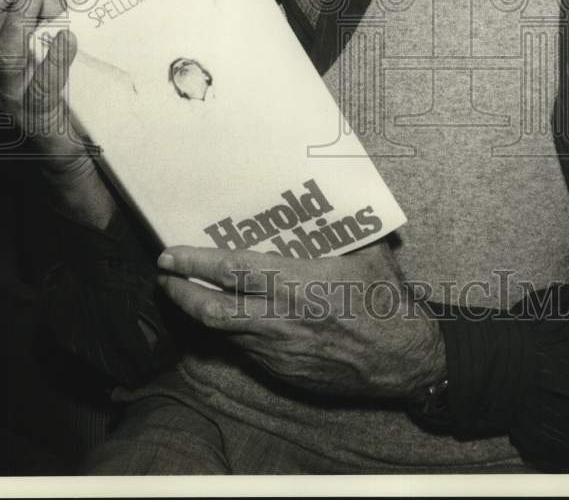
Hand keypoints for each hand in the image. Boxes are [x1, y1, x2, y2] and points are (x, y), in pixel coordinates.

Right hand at [0, 0, 87, 170]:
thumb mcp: (46, 48)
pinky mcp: (36, 117)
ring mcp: (12, 96)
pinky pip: (40, 89)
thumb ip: (44, 19)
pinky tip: (66, 39)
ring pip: (4, 56)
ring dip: (20, 20)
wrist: (62, 150)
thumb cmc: (54, 93)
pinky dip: (52, 61)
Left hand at [157, 241, 446, 399]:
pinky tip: (228, 322)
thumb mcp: (367, 252)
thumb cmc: (385, 300)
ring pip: (224, 334)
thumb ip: (341, 228)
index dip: (193, 263)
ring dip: (200, 314)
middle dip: (180, 293)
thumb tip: (333, 196)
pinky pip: (246, 351)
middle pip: (210, 310)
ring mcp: (278, 350)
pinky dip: (230, 334)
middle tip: (165, 277)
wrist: (404, 358)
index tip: (169, 254)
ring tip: (185, 296)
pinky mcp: (285, 372)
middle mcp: (278, 318)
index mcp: (294, 282)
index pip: (229, 271)